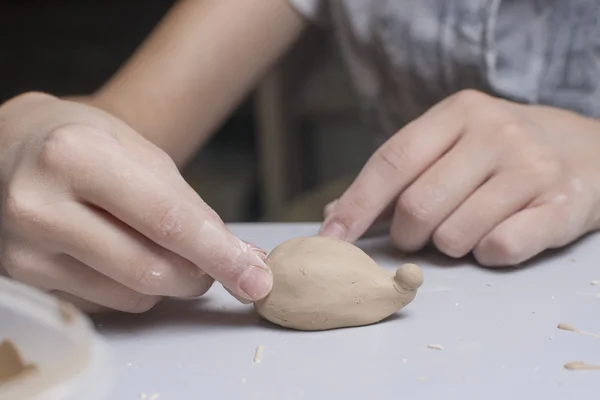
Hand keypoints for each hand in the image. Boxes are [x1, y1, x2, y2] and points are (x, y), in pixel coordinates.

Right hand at [0, 92, 270, 311]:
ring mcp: (25, 250)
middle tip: (214, 262)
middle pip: (150, 270)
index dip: (220, 255)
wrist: (11, 148)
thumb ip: (191, 209)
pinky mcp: (23, 280)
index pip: (167, 222)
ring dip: (167, 280)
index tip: (256, 278)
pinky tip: (119, 251)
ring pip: (132, 295)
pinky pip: (105, 303)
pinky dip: (132, 285)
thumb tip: (243, 259)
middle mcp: (39, 206)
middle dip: (199, 274)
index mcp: (76, 157)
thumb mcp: (143, 154)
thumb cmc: (84, 142)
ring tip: (158, 245)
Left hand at [320, 90, 599, 265]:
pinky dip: (487, 253)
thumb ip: (397, 176)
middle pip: (417, 207)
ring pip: (454, 236)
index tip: (331, 238)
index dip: (357, 205)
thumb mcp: (452, 144)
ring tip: (469, 225)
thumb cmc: (502, 152)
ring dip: (450, 244)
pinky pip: (499, 249)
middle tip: (419, 233)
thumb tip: (335, 217)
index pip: (392, 161)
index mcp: (458, 113)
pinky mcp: (561, 205)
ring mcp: (531, 168)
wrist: (589, 151)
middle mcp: (495, 133)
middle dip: (407, 234)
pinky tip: (499, 234)